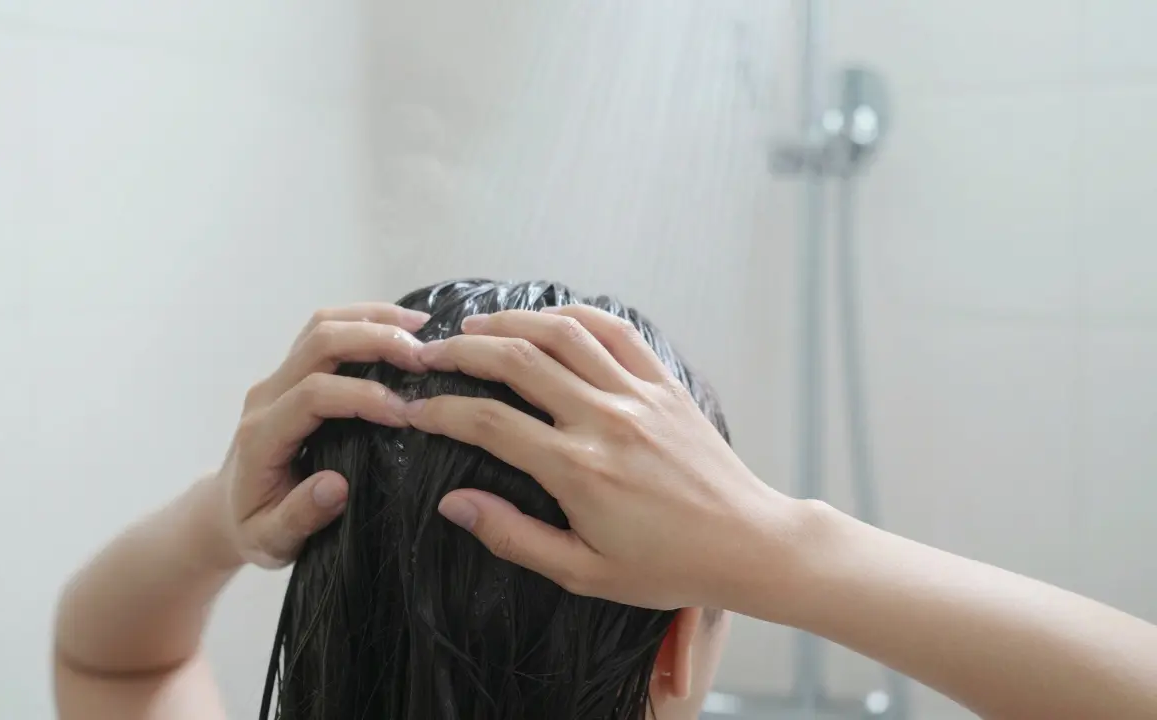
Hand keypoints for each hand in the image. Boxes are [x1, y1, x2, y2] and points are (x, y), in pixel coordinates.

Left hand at [213, 303, 427, 568]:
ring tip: (423, 327)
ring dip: (373, 320)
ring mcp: (276, 378)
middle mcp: (266, 396)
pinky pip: (325, 332)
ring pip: (322, 326)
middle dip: (376, 341)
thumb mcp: (272, 540)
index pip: (313, 395)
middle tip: (426, 357)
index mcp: (262, 436)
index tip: (406, 415)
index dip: (362, 396)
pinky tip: (401, 328)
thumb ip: (300, 517)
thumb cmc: (255, 528)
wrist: (227, 511)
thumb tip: (336, 486)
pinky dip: (365, 321)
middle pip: (319, 344)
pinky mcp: (290, 372)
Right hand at [406, 306, 804, 613]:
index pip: (489, 423)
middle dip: (463, 352)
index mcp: (578, 470)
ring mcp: (638, 395)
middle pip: (518, 361)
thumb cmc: (668, 566)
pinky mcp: (665, 384)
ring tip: (475, 327)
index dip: (441, 410)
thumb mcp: (584, 572)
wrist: (748, 544)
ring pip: (563, 334)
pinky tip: (546, 319)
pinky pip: (615, 331)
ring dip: (510, 322)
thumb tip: (453, 503)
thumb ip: (513, 536)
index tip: (415, 410)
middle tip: (430, 355)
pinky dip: (574, 315)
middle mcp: (604, 420)